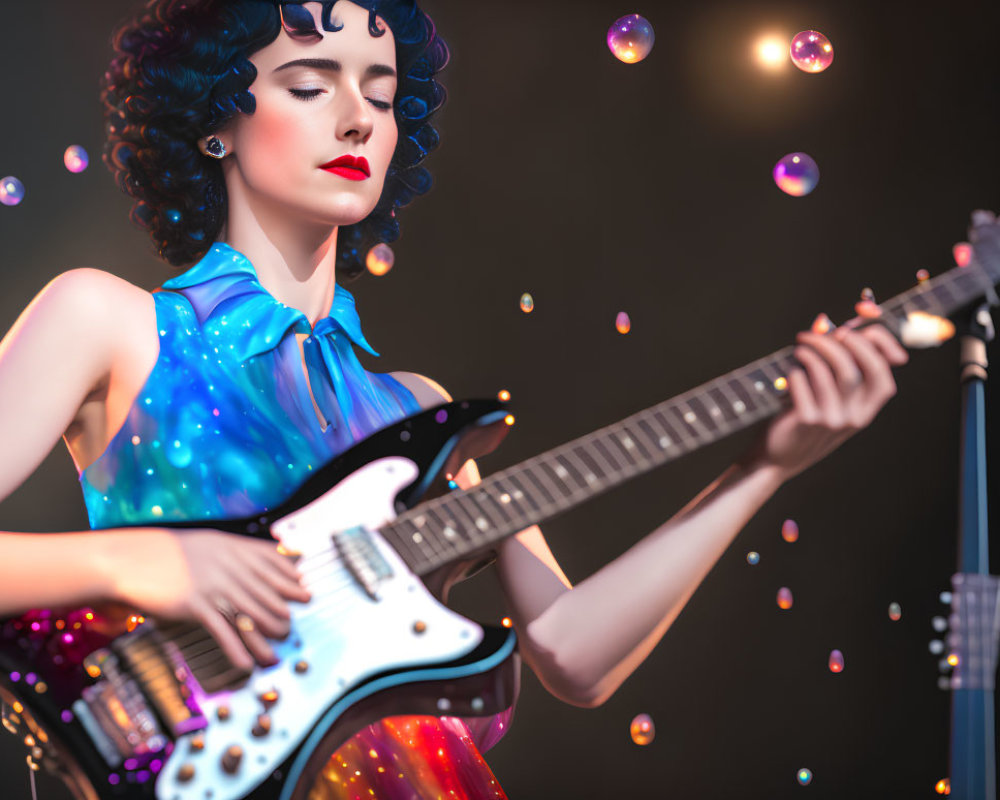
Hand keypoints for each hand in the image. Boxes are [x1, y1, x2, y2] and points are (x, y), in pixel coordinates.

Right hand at [102, 529, 310, 669]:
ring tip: (278, 648)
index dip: (290, 579)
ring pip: (250, 615)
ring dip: (266, 636)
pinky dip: (237, 650)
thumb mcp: (209, 544)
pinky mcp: (196, 605)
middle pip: (266, 591)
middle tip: (295, 624)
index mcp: (233, 549)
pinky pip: (223, 631)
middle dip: (284, 609)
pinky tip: (248, 664)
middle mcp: (229, 566)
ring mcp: (214, 586)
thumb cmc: (171, 552)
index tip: (304, 590)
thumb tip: (265, 557)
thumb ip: (236, 551)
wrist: (133, 559)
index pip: (272, 563)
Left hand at [747, 318, 908, 481]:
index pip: (883, 376)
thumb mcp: (830, 398)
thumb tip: (829, 323)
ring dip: (813, 352)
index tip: (855, 330)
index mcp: (866, 410)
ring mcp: (831, 421)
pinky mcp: (807, 421)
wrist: (778, 457)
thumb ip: (837, 365)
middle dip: (838, 344)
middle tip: (820, 334)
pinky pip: (803, 384)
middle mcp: (854, 417)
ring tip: (800, 346)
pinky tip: (791, 370)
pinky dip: (796, 371)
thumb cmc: (805, 417)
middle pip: (855, 370)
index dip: (876, 349)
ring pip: (828, 373)